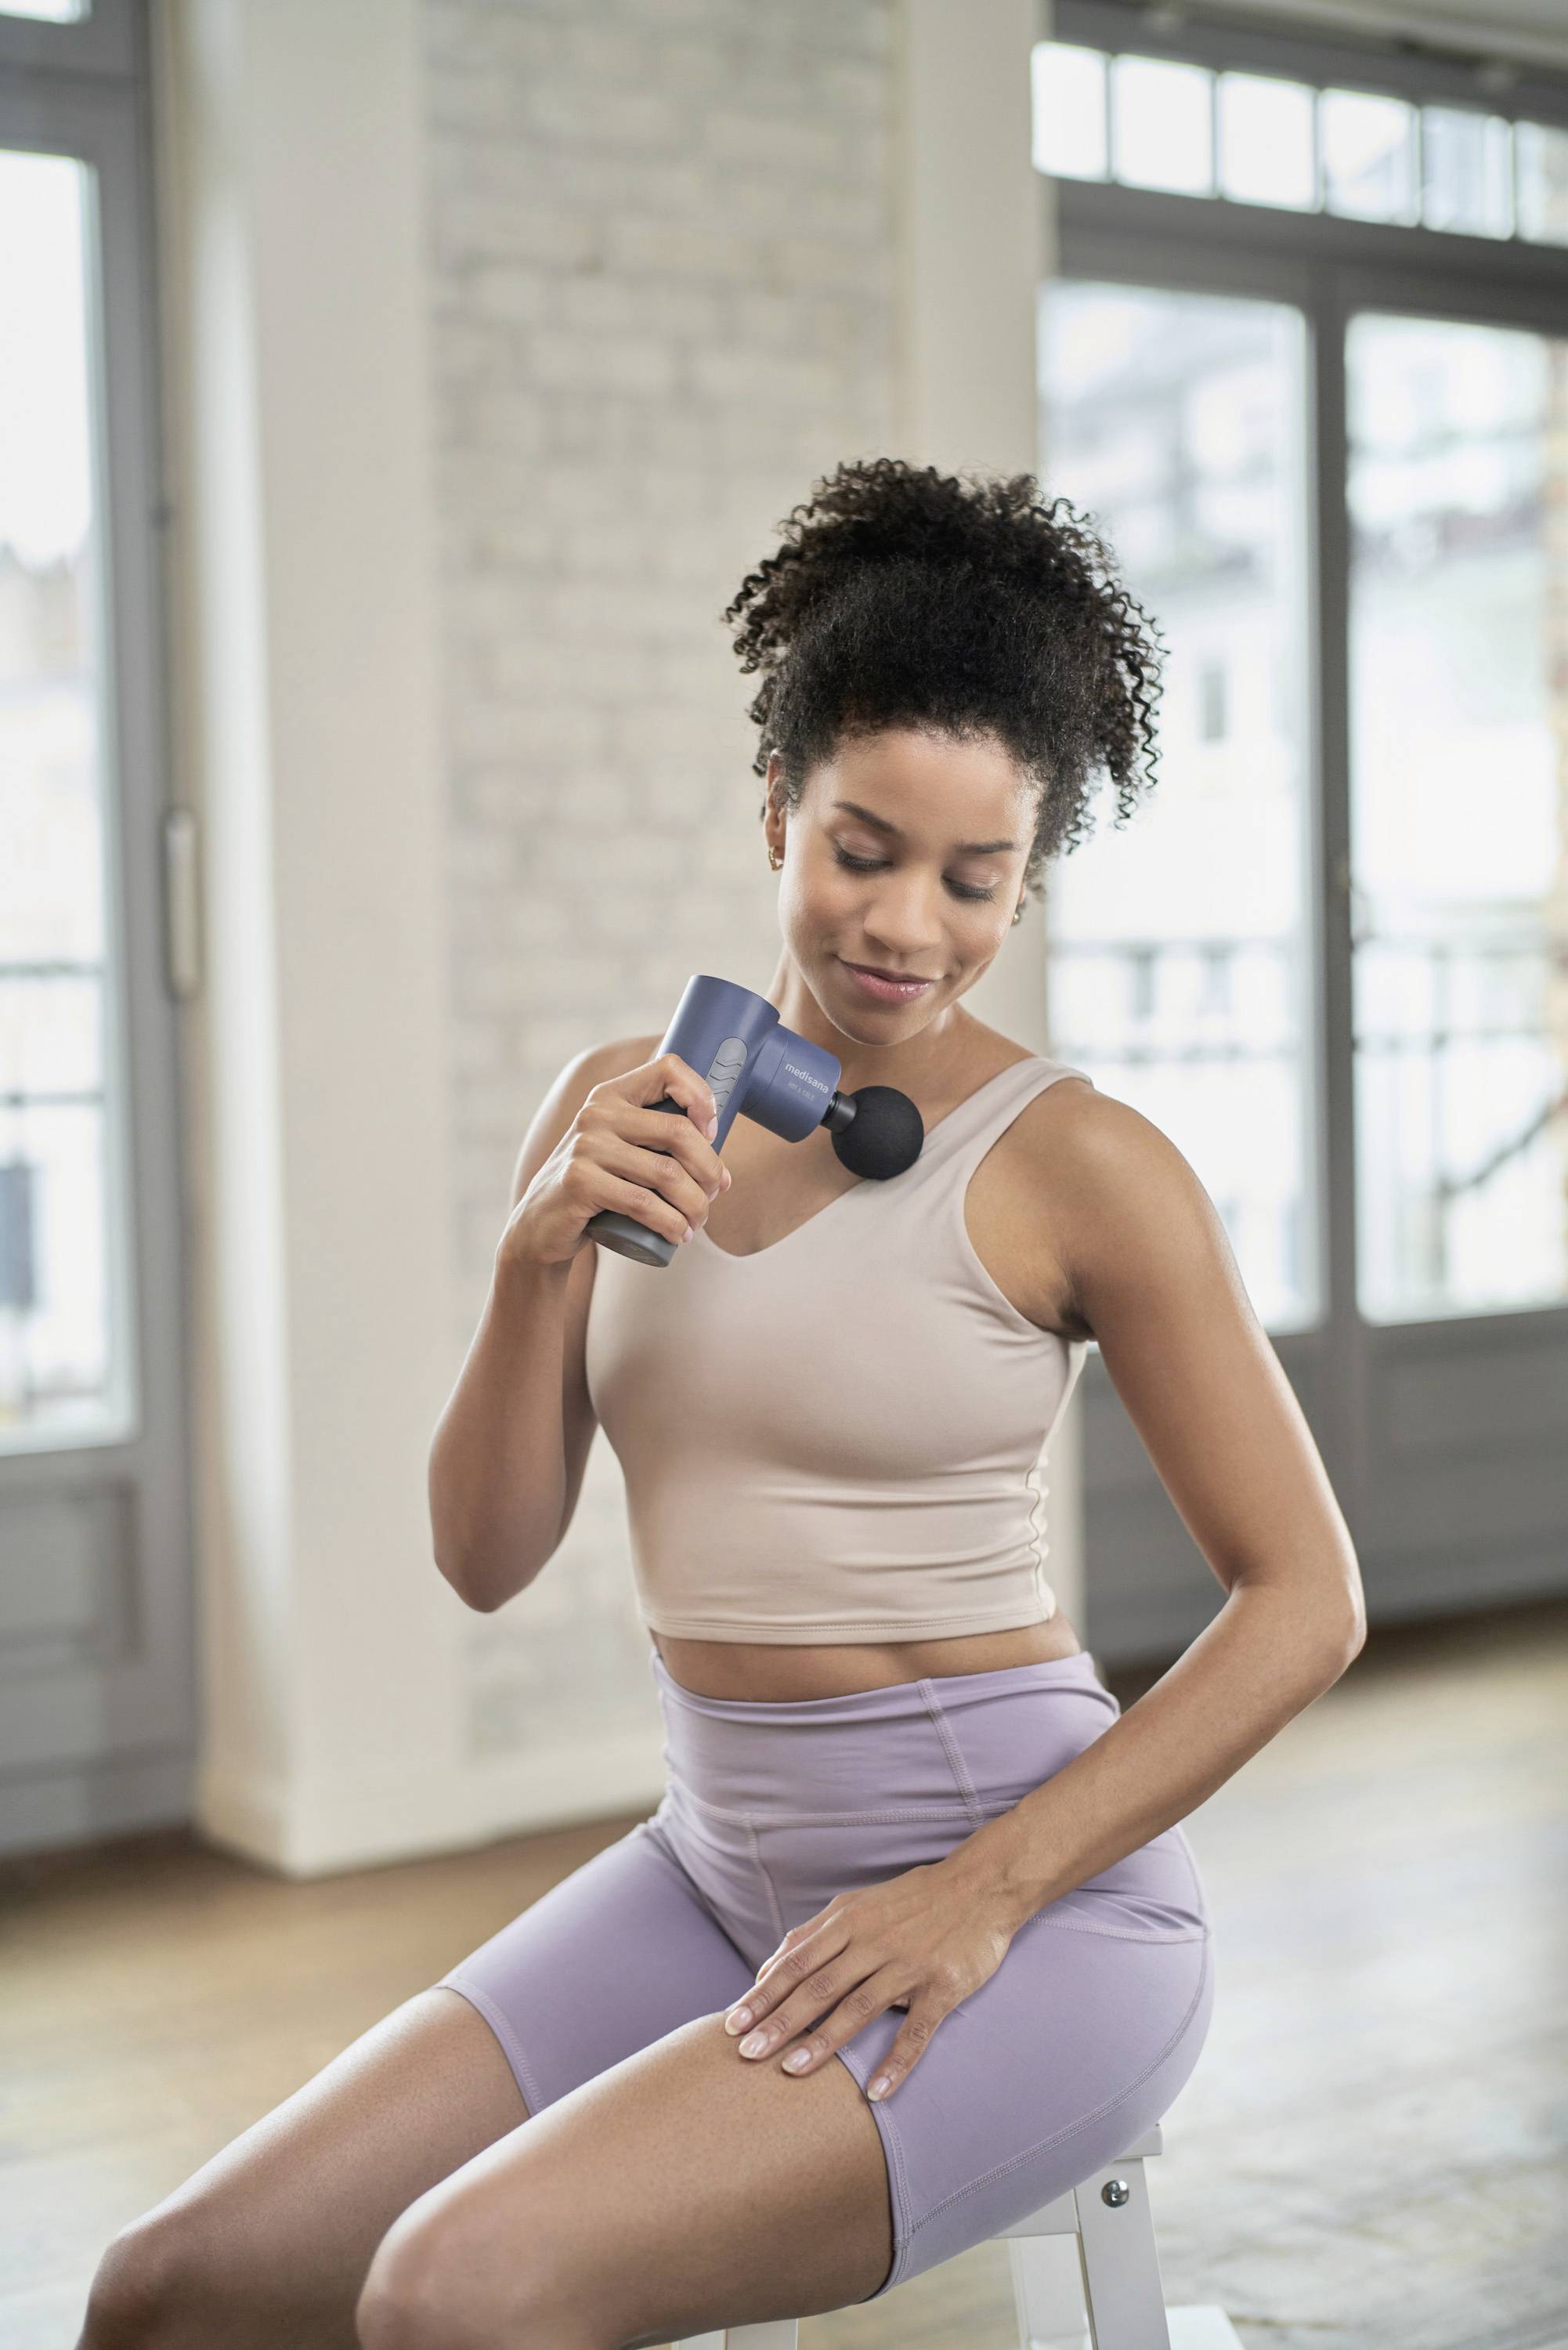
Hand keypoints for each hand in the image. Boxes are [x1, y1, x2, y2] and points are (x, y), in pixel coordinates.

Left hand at [722, 1855, 1015, 2100]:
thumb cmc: (912, 1900)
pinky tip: (875, 2092)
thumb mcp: (858, 1905)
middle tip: (746, 2054)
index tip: (732, 2024)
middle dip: (779, 2021)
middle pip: (818, 1986)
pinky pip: (916, 2030)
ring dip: (824, 2041)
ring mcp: (909, 1964)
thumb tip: (767, 1970)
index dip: (762, 1994)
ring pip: (859, 2007)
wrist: (981, 1885)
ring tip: (791, 2071)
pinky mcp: (943, 1985)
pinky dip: (896, 2062)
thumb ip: (814, 1936)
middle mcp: (874, 1941)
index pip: (795, 1962)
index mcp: (849, 1922)